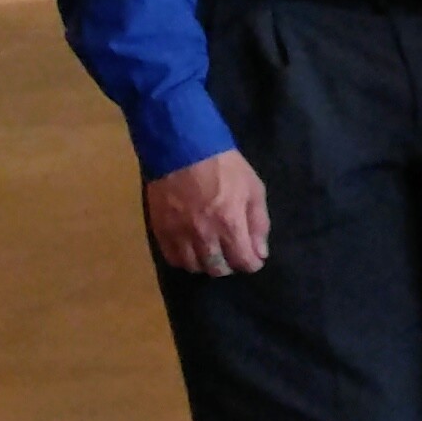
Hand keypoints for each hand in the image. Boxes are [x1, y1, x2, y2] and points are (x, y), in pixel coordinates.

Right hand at [146, 149, 269, 276]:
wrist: (183, 151)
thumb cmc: (225, 167)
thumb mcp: (253, 188)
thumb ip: (259, 223)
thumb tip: (260, 253)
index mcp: (230, 224)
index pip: (243, 261)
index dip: (251, 263)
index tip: (253, 258)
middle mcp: (204, 235)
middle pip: (218, 269)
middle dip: (230, 265)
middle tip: (233, 253)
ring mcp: (179, 235)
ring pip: (194, 267)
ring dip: (207, 264)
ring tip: (213, 252)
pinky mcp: (161, 231)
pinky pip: (173, 259)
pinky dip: (185, 260)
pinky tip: (193, 250)